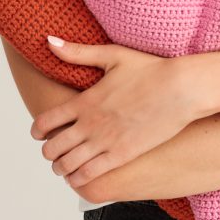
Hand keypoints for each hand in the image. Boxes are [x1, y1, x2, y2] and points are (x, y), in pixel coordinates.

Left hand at [30, 36, 196, 188]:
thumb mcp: (112, 55)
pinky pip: (89, 175)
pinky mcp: (122, 155)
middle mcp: (90, 124)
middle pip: (52, 148)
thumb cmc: (150, 69)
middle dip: (48, 152)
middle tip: (54, 151)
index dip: (37, 131)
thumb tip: (48, 40)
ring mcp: (105, 142)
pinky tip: (80, 176)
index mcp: (84, 101)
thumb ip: (77, 52)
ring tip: (65, 165)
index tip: (40, 133)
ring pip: (67, 165)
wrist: (181, 89)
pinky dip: (78, 179)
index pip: (45, 122)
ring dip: (61, 167)